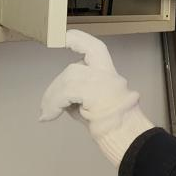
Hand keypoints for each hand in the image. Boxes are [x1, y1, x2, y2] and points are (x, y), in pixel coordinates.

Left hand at [40, 30, 154, 166]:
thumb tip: (64, 99)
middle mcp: (108, 75)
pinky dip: (53, 103)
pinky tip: (49, 115)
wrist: (128, 138)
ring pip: (68, 78)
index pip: (96, 49)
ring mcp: (103, 82)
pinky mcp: (95, 92)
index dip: (79, 40)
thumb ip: (81, 96)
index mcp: (110, 76)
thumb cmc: (114, 128)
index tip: (64, 37)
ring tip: (47, 113)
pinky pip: (66, 92)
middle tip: (46, 107)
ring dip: (52, 96)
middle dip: (56, 85)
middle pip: (74, 68)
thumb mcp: (95, 106)